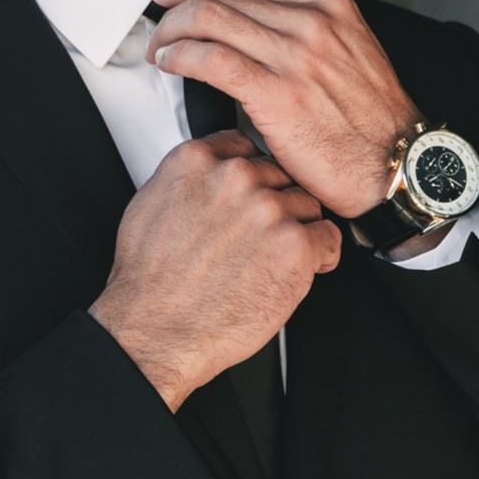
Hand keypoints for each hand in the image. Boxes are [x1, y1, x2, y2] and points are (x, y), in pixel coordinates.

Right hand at [90, 129, 343, 411]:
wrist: (157, 331)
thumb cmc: (151, 282)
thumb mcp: (149, 206)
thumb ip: (189, 180)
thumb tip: (210, 177)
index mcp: (196, 161)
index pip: (247, 147)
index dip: (253, 178)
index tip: (252, 195)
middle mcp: (235, 178)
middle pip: (281, 176)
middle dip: (274, 205)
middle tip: (257, 239)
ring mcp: (268, 209)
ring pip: (307, 206)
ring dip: (297, 231)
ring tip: (269, 260)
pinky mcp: (295, 246)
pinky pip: (329, 239)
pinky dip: (320, 257)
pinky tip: (293, 272)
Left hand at [144, 0, 419, 218]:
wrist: (399, 167)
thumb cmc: (370, 123)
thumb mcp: (348, 53)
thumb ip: (306, 32)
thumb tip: (250, 27)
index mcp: (329, 6)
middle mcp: (313, 22)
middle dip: (178, 6)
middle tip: (158, 25)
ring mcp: (297, 56)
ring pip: (210, 18)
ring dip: (173, 32)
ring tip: (161, 51)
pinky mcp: (279, 94)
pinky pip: (211, 60)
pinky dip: (181, 57)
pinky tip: (172, 65)